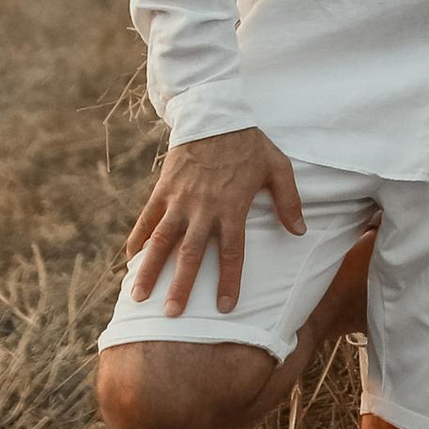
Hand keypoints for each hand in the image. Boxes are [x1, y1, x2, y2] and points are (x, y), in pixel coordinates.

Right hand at [124, 126, 303, 315]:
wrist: (214, 113)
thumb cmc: (249, 142)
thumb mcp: (277, 167)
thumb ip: (289, 201)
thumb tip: (300, 232)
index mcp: (232, 207)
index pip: (231, 252)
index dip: (228, 281)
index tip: (224, 307)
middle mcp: (203, 208)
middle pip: (191, 255)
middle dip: (180, 287)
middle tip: (171, 315)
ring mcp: (179, 200)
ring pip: (162, 241)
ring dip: (149, 270)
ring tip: (137, 297)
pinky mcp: (163, 188)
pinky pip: (147, 218)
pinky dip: (137, 238)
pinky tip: (128, 259)